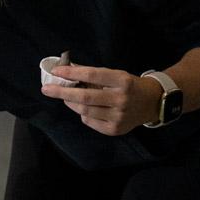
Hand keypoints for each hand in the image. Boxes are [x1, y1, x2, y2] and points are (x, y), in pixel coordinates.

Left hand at [41, 64, 163, 135]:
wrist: (152, 103)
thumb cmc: (129, 86)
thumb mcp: (116, 74)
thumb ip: (92, 74)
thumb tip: (66, 70)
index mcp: (123, 81)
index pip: (93, 75)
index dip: (72, 73)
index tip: (57, 71)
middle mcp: (122, 99)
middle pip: (85, 97)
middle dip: (62, 92)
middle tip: (46, 89)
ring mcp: (119, 117)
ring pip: (85, 111)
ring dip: (71, 103)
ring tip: (65, 97)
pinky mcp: (115, 129)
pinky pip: (90, 121)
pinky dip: (83, 114)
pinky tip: (85, 109)